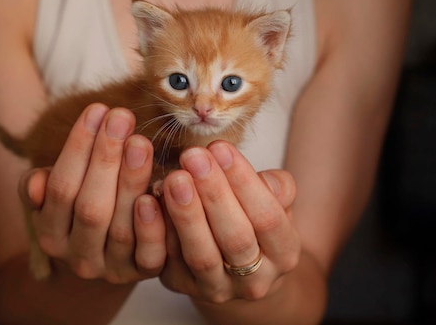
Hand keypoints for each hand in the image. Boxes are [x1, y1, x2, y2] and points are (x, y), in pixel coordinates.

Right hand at [18, 104, 165, 282]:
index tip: (97, 109)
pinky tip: (158, 191)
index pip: (61, 188)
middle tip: (122, 116)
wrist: (111, 252)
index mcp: (51, 235)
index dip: (78, 148)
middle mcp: (78, 258)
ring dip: (132, 181)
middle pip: (90, 207)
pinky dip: (153, 225)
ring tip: (141, 142)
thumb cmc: (85, 203)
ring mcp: (112, 269)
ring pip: (120, 228)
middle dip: (106, 158)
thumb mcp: (58, 195)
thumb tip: (34, 183)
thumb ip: (42, 188)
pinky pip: (149, 255)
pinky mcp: (144, 272)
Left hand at [160, 141, 299, 302]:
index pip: (268, 218)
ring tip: (174, 178)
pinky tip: (151, 201)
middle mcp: (254, 281)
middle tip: (193, 156)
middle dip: (213, 194)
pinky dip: (159, 230)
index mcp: (284, 255)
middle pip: (236, 239)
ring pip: (201, 256)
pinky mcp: (181, 286)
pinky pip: (168, 261)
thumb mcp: (274, 202)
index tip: (221, 147)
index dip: (245, 183)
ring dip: (186, 215)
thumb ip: (276, 188)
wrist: (235, 267)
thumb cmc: (254, 219)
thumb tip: (265, 178)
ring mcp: (216, 288)